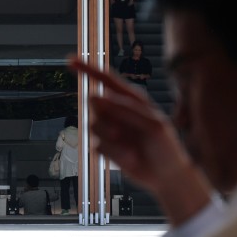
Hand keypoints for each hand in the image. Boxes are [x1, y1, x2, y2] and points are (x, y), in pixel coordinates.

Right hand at [69, 56, 211, 224]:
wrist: (167, 176)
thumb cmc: (165, 146)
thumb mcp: (152, 124)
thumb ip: (125, 109)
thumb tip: (95, 96)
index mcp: (131, 98)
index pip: (106, 79)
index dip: (87, 69)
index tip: (69, 60)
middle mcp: (118, 111)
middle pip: (94, 104)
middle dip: (104, 118)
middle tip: (119, 131)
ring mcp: (111, 129)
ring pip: (93, 125)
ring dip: (109, 138)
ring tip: (130, 150)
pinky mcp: (107, 147)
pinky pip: (97, 145)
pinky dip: (113, 153)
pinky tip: (130, 158)